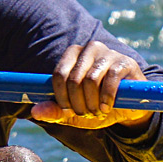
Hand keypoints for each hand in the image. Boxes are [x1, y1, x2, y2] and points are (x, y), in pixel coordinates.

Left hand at [29, 40, 154, 130]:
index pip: (59, 74)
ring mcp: (108, 53)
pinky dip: (107, 98)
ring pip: (90, 79)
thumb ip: (54, 111)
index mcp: (73, 54)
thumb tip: (34, 112)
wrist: (128, 108)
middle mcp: (90, 48)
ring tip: (98, 111)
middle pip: (73, 79)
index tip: (68, 111)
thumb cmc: (97, 105)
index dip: (61, 97)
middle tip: (86, 113)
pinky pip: (111, 79)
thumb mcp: (73, 111)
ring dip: (92, 102)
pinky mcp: (125, 62)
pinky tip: (108, 107)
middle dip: (78, 103)